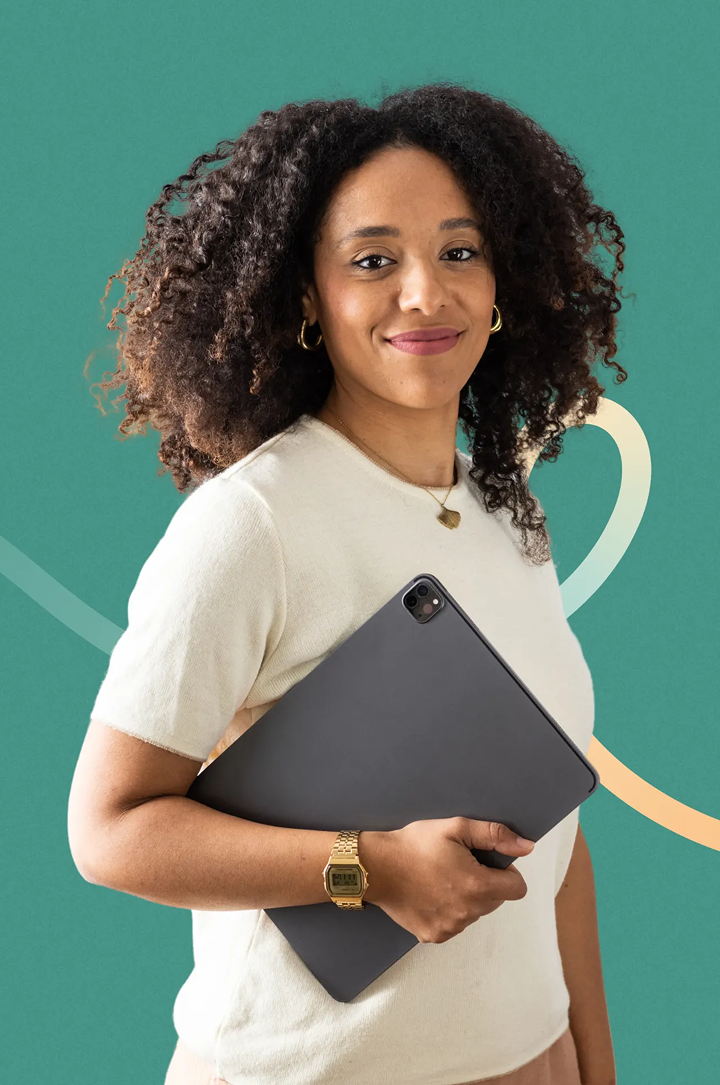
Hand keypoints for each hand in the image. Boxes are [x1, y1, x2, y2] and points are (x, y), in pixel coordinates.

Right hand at [361, 816, 533, 943]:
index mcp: (477, 886)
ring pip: (475, 913)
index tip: (486, 862)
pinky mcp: (433, 936)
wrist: (376, 866)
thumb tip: (527, 847)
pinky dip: (449, 911)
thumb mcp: (456, 827)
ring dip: (467, 898)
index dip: (507, 873)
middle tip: (459, 865)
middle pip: (495, 901)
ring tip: (441, 877)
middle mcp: (467, 913)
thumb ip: (494, 835)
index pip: (517, 889)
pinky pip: (455, 924)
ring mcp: (450, 927)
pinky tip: (431, 893)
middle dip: (485, 883)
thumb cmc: (414, 844)